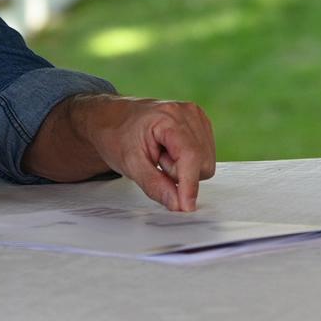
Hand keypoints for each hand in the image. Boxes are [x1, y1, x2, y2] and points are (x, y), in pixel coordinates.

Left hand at [78, 97, 216, 211]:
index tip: (186, 207)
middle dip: (179, 174)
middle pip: (202, 163)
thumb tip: (178, 204)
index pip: (190, 155)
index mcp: (169, 116)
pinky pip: (205, 157)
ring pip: (206, 163)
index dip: (190, 184)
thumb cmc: (118, 136)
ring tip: (162, 156)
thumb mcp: (130, 164)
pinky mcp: (201, 124)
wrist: (114, 119)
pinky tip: (171, 153)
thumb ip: (155, 185)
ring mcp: (197, 117)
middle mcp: (189, 113)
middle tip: (156, 163)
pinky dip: (189, 163)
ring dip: (184, 169)